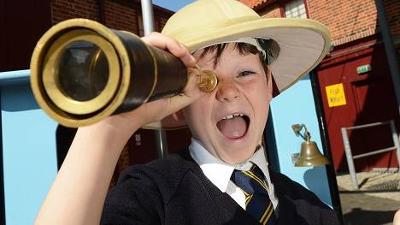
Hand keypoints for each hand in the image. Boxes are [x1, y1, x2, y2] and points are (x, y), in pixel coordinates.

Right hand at [88, 32, 203, 135]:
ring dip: (176, 45)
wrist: (122, 117)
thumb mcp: (172, 103)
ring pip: (160, 39)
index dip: (184, 56)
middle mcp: (145, 60)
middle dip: (182, 50)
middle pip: (166, 45)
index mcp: (155, 70)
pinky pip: (152, 38)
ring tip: (183, 55)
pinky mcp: (133, 50)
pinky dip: (167, 41)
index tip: (192, 64)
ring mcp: (138, 55)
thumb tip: (201, 78)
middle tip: (189, 60)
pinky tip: (176, 51)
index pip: (171, 54)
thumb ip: (188, 94)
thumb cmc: (142, 112)